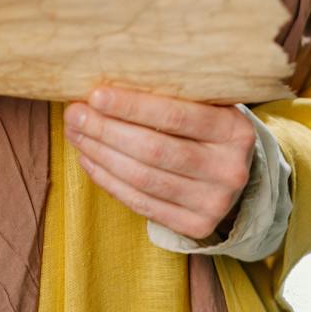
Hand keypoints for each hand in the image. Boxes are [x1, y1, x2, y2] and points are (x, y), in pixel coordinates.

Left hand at [64, 85, 256, 241]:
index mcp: (235, 130)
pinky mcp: (196, 226)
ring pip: (143, 178)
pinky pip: (141, 203)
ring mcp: (213, 201)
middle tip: (75, 114)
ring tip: (76, 134)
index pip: (176, 117)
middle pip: (154, 150)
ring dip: (101, 155)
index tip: (96, 95)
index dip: (132, 107)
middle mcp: (229, 168)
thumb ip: (175, 97)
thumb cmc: (210, 132)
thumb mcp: (209, 107)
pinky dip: (109, 181)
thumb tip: (110, 85)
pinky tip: (89, 161)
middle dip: (107, 130)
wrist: (236, 176)